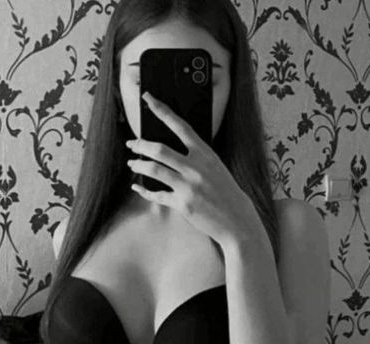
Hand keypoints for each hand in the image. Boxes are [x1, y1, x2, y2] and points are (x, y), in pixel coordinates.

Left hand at [125, 91, 261, 247]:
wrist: (237, 219)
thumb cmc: (226, 192)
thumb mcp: (215, 167)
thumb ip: (196, 157)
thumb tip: (171, 152)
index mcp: (205, 153)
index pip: (180, 126)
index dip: (161, 110)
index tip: (148, 98)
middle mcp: (196, 167)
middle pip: (159, 149)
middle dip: (140, 145)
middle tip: (132, 144)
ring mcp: (188, 186)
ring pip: (154, 170)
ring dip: (139, 165)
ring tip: (132, 163)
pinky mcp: (183, 204)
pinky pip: (157, 195)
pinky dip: (144, 190)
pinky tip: (137, 187)